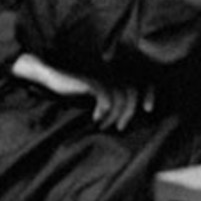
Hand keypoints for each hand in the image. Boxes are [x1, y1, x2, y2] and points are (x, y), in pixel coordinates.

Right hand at [11, 53, 154, 130]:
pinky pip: (105, 96)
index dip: (149, 93)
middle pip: (132, 93)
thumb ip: (110, 100)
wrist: (52, 75)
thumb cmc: (74, 88)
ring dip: (114, 115)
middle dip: (129, 112)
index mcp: (116, 75)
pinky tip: (95, 116)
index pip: (142, 81)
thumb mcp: (95, 95)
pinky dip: (103, 109)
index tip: (148, 109)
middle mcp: (112, 74)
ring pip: (120, 97)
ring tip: (103, 125)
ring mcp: (101, 76)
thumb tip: (123, 117)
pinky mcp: (91, 81)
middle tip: (120, 126)